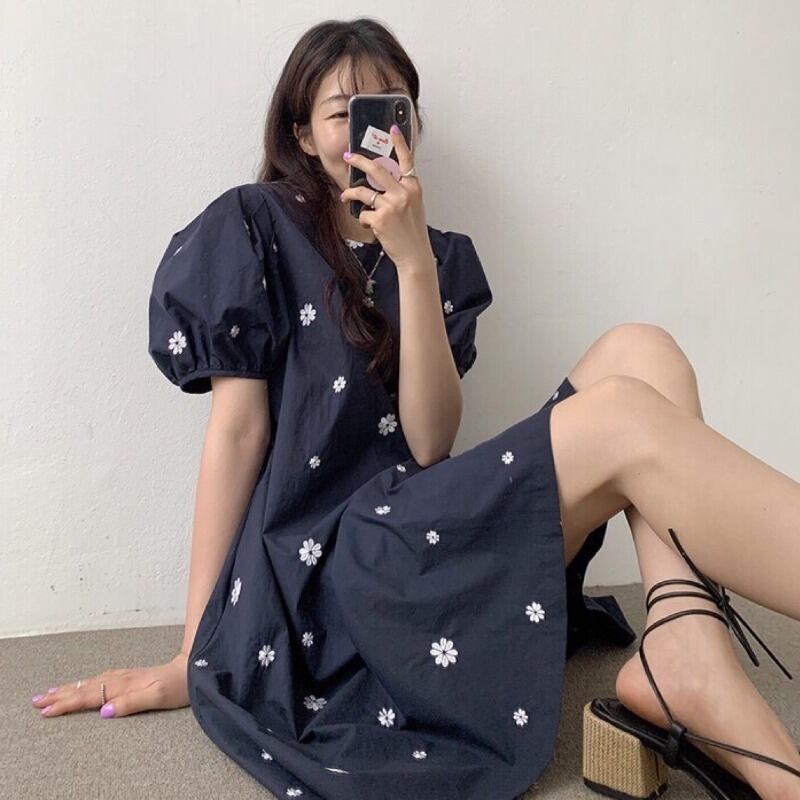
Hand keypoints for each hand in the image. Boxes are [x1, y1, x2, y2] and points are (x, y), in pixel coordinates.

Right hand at [31, 651, 189, 717]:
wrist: (194, 669)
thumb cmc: (178, 686)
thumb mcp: (158, 697)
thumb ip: (131, 703)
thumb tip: (104, 711)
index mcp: (125, 685)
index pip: (90, 696)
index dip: (67, 703)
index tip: (46, 710)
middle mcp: (122, 679)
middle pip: (85, 688)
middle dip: (60, 695)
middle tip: (37, 701)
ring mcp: (125, 676)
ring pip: (91, 682)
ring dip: (69, 688)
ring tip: (50, 693)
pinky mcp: (131, 677)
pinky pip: (100, 680)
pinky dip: (85, 683)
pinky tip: (82, 684)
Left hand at [339, 126, 434, 271]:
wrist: (415, 254)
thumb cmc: (413, 231)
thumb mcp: (413, 206)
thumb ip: (401, 191)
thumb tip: (378, 182)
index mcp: (413, 187)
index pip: (406, 160)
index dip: (399, 143)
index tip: (392, 129)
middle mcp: (403, 193)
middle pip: (377, 169)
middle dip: (359, 161)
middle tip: (348, 157)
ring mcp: (391, 205)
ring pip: (363, 191)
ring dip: (351, 194)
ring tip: (346, 197)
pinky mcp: (380, 219)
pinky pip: (363, 213)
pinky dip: (364, 220)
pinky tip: (371, 226)